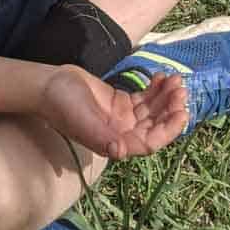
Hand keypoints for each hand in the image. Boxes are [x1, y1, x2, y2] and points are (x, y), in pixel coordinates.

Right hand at [42, 64, 188, 159]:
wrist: (48, 85)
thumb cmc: (62, 104)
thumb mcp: (81, 119)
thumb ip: (100, 136)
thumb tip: (120, 153)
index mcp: (114, 143)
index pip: (150, 143)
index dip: (168, 130)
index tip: (181, 112)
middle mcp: (122, 134)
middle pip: (155, 125)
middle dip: (170, 109)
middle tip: (180, 88)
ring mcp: (122, 118)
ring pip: (152, 111)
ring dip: (166, 97)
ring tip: (175, 78)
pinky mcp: (120, 103)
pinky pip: (144, 99)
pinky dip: (155, 89)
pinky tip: (161, 77)